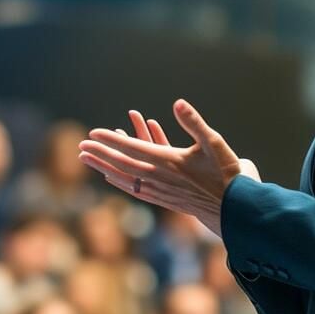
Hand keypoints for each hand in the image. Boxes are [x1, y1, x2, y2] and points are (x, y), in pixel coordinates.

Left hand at [78, 100, 256, 237]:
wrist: (234, 209)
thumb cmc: (227, 173)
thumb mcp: (214, 142)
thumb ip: (194, 123)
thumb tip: (177, 103)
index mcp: (168, 162)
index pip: (132, 149)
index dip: (110, 141)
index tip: (92, 134)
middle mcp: (159, 178)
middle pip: (122, 165)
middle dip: (100, 155)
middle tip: (80, 148)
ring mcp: (160, 191)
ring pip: (125, 178)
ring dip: (104, 167)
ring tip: (86, 161)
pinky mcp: (164, 200)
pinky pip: (134, 190)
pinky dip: (119, 182)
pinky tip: (111, 178)